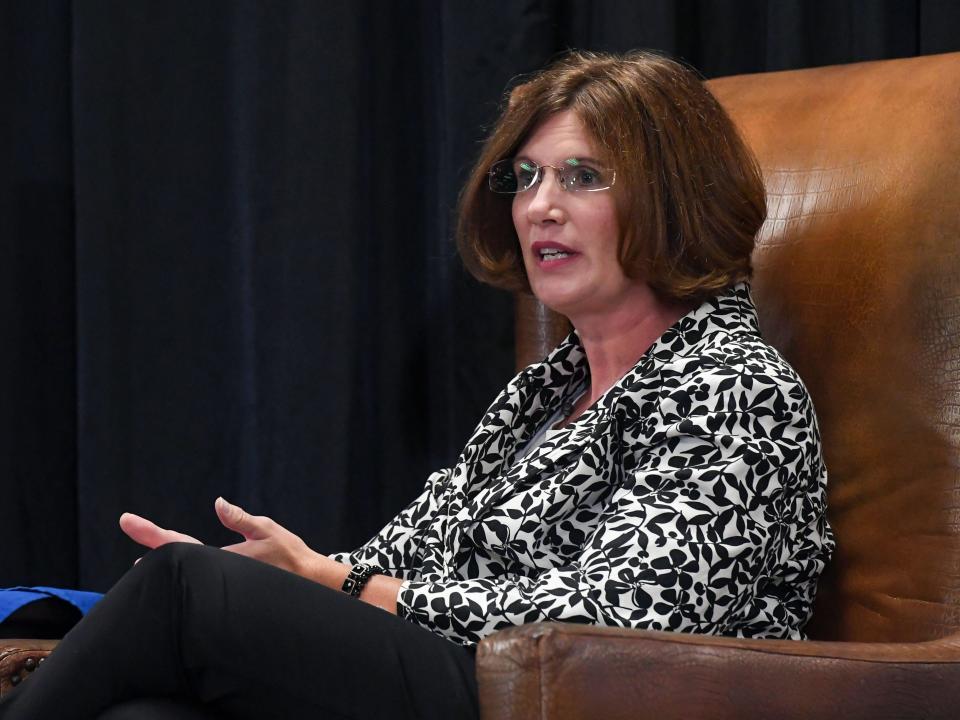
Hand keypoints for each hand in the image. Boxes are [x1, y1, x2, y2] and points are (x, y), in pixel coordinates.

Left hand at [118, 499, 323, 579]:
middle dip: (153, 545)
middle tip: (131, 524)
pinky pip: (198, 577)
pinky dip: (186, 566)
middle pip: (173, 558)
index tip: (127, 520)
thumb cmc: (290, 556)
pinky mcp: (226, 588)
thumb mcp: (267, 531)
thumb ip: (241, 519)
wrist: (308, 584)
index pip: (176, 542)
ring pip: (184, 570)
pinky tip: (181, 564)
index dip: (149, 532)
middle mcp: (213, 572)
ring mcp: (218, 582)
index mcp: (219, 557)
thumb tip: (218, 503)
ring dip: (166, 558)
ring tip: (148, 549)